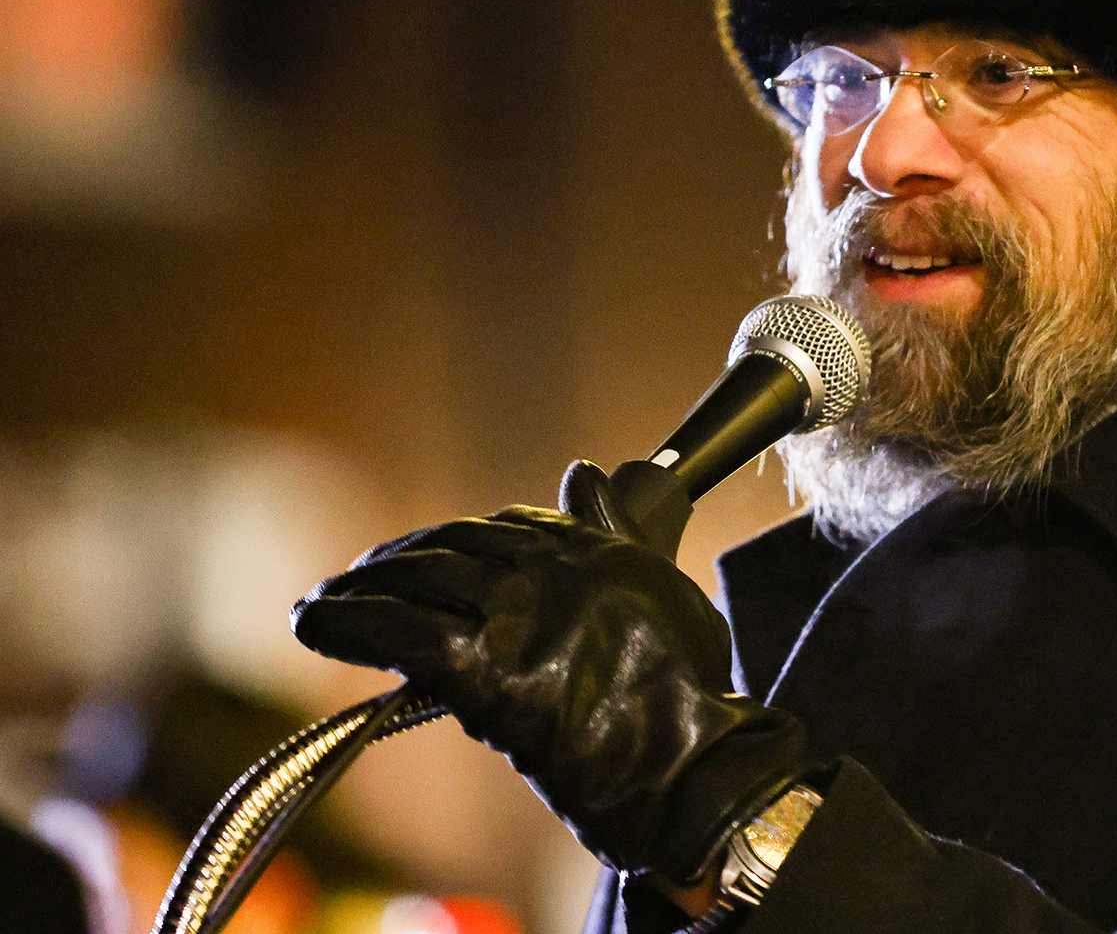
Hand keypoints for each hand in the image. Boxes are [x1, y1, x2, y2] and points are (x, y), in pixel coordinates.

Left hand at [291, 461, 812, 885]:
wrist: (683, 759)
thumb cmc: (685, 685)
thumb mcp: (660, 585)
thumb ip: (620, 528)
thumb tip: (587, 473)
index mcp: (594, 547)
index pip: (508, 526)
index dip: (456, 538)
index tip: (429, 553)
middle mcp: (550, 568)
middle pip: (449, 547)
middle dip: (396, 558)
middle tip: (360, 574)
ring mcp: (514, 615)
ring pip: (415, 581)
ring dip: (358, 587)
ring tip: (324, 602)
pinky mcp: (482, 668)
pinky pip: (394, 632)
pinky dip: (345, 623)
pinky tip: (315, 624)